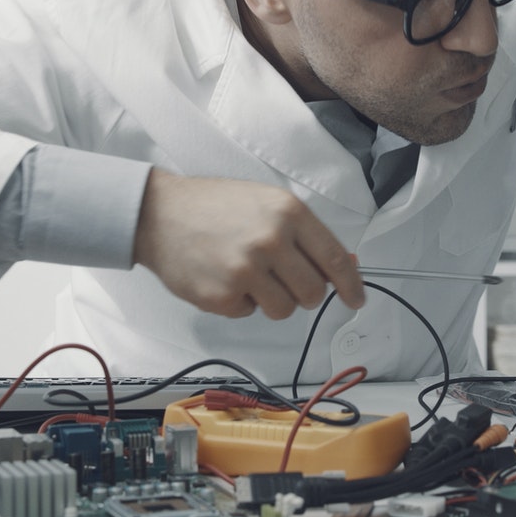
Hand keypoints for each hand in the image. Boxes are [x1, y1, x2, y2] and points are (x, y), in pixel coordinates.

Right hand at [131, 169, 365, 319]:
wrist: (158, 213)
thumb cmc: (214, 206)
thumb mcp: (265, 203)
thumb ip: (303, 234)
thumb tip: (344, 266)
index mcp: (288, 212)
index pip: (335, 258)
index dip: (351, 285)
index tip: (357, 299)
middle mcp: (271, 240)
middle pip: (313, 292)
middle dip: (303, 293)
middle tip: (282, 280)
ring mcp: (246, 270)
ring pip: (284, 309)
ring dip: (271, 300)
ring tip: (247, 274)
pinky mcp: (222, 296)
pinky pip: (248, 313)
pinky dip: (239, 302)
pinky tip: (222, 277)